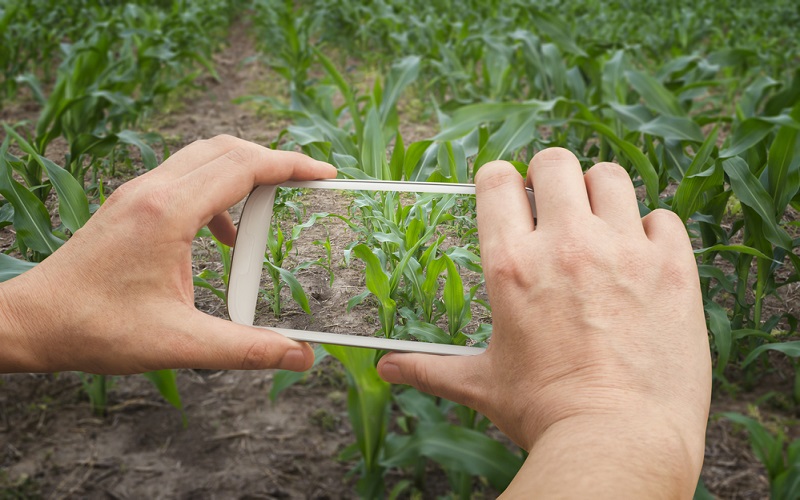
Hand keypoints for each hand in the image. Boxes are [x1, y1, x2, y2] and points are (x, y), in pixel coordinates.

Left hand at [0, 135, 335, 373]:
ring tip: (272, 205)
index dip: (291, 166)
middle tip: (308, 183)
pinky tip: (223, 236)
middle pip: (228, 149)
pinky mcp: (131, 203)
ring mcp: (138, 192)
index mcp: (168, 212)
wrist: (33, 321)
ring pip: (204, 156)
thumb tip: (299, 356)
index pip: (244, 167)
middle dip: (275, 161)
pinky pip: (185, 177)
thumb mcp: (178, 343)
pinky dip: (218, 191)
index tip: (325, 174)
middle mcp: (152, 190)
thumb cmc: (95, 328)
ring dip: (244, 171)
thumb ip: (245, 349)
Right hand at [377, 148, 710, 495]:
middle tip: (553, 205)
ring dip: (600, 194)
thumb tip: (386, 369)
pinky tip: (641, 260)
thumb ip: (431, 368)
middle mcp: (565, 244)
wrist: (618, 442)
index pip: (497, 180)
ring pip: (611, 178)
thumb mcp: (483, 384)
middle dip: (549, 176)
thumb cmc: (545, 413)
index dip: (499, 180)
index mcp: (511, 265)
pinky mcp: (673, 267)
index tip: (508, 194)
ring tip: (598, 226)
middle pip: (556, 162)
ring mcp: (624, 250)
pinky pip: (663, 218)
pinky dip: (651, 231)